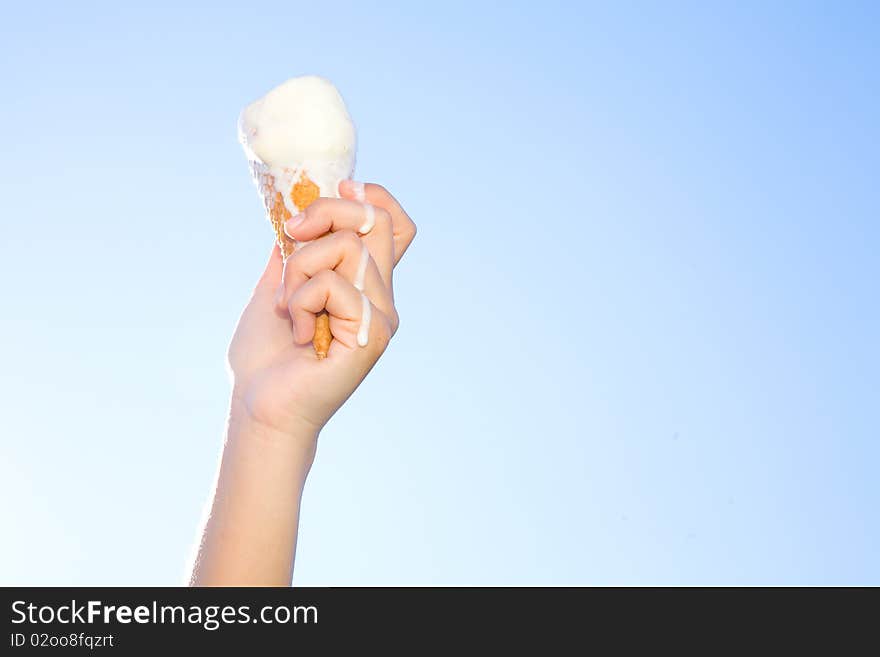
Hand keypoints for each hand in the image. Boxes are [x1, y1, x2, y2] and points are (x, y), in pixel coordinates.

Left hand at [227, 180, 416, 438]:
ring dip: (300, 269)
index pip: (395, 227)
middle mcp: (381, 297)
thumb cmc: (266, 358)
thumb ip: (293, 254)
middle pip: (376, 221)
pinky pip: (335, 286)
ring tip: (288, 308)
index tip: (340, 188)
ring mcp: (381, 316)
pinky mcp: (372, 335)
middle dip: (328, 210)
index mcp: (364, 285)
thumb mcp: (276, 288)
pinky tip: (298, 334)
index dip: (376, 198)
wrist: (261, 406)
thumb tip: (293, 215)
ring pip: (348, 249)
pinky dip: (302, 300)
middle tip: (291, 233)